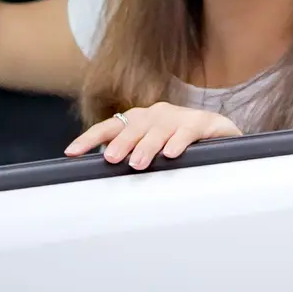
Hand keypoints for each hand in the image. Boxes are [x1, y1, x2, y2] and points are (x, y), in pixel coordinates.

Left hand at [65, 102, 240, 168]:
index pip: (109, 127)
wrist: (220, 132)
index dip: (90, 138)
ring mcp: (179, 117)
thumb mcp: (152, 150)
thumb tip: (99, 177)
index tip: (72, 153)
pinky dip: (179, 141)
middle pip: (134, 126)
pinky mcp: (202, 122)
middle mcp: (156, 115)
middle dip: (121, 142)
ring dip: (147, 146)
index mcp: (139, 120)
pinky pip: (187, 131)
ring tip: (137, 164)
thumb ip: (130, 158)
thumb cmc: (180, 144)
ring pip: (159, 130)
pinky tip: (171, 153)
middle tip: (111, 159)